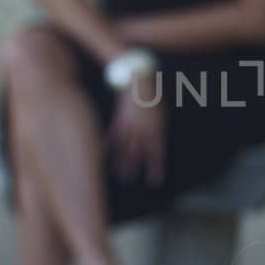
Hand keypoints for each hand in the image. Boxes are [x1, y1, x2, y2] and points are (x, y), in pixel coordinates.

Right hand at [106, 71, 165, 187]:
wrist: (138, 84)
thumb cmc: (152, 98)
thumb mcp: (161, 114)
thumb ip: (158, 130)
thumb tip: (157, 144)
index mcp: (156, 129)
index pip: (157, 152)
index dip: (156, 167)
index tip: (155, 181)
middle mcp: (143, 130)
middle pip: (139, 154)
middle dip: (135, 168)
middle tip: (132, 180)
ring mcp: (130, 126)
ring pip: (125, 148)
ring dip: (122, 162)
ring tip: (120, 175)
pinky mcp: (119, 121)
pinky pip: (113, 136)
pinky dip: (109, 146)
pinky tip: (104, 155)